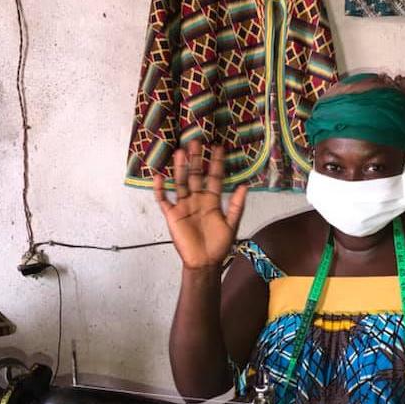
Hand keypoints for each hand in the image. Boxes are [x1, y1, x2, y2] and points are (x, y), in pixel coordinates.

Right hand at [154, 140, 247, 268]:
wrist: (205, 262)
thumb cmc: (219, 245)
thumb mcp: (231, 224)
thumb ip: (236, 205)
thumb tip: (245, 186)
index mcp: (212, 200)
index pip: (214, 177)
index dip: (216, 163)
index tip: (218, 147)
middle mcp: (197, 199)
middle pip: (196, 175)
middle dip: (196, 159)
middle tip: (196, 141)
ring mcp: (184, 206)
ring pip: (181, 183)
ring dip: (180, 168)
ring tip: (180, 152)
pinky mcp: (172, 215)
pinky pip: (163, 200)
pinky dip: (160, 189)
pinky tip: (158, 177)